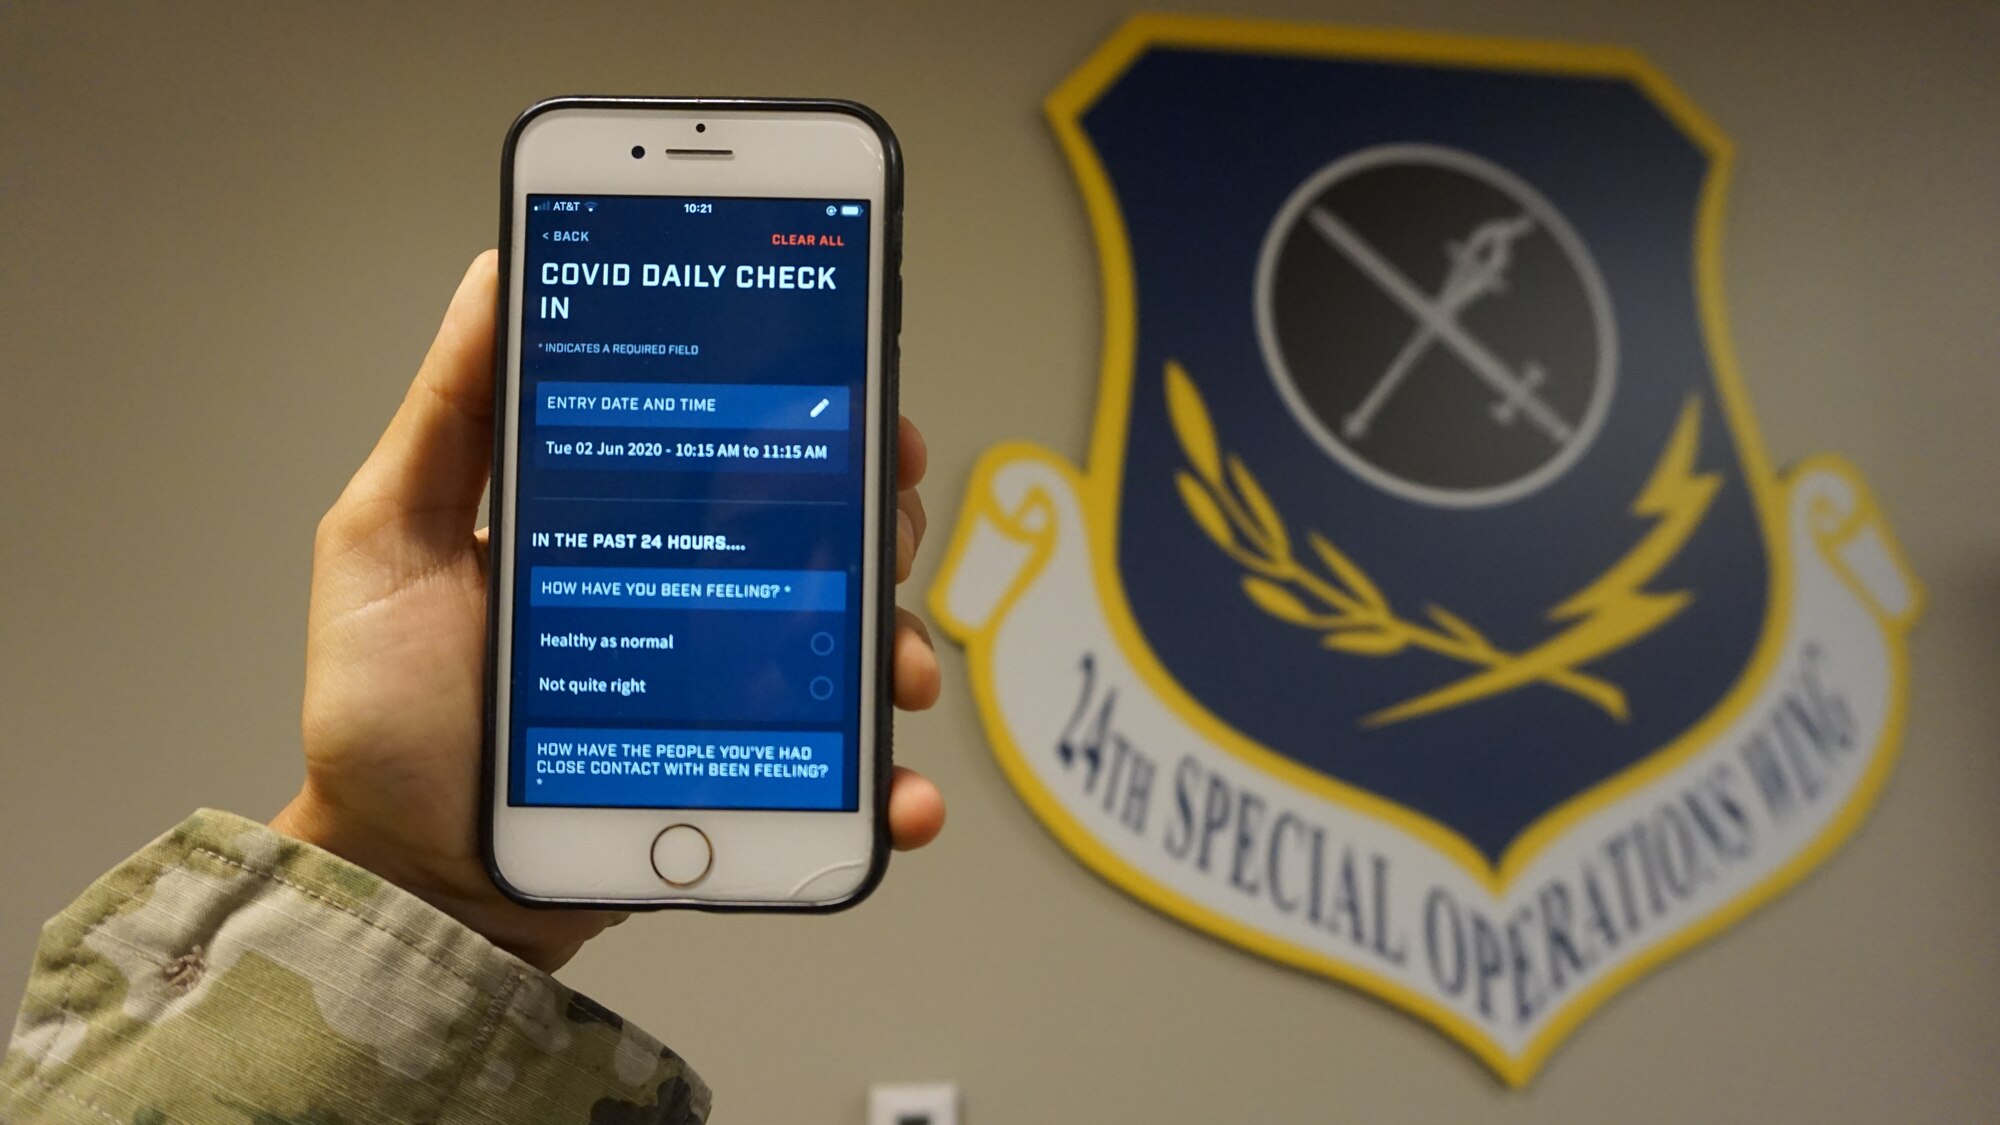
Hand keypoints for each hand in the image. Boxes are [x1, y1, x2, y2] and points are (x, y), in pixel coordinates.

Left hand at [271, 252, 944, 971]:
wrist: (399, 874)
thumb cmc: (383, 711)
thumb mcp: (385, 538)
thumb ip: (444, 416)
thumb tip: (496, 275)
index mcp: (622, 527)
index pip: (733, 448)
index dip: (807, 410)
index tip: (852, 383)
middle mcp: (688, 598)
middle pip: (819, 533)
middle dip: (879, 511)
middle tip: (885, 513)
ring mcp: (722, 693)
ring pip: (848, 646)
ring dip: (898, 646)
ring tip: (895, 672)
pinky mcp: (739, 779)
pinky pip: (836, 780)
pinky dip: (887, 786)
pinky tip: (899, 794)